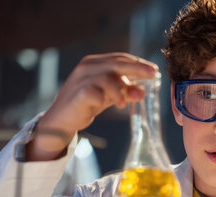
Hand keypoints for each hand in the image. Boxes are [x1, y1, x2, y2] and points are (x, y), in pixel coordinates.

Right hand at [26, 53, 157, 160]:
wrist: (62, 119)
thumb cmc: (86, 104)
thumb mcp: (109, 96)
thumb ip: (125, 92)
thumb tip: (143, 91)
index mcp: (94, 63)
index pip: (120, 58)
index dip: (138, 63)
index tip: (154, 70)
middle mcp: (87, 67)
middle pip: (116, 63)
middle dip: (137, 68)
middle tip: (153, 75)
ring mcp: (80, 80)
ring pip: (107, 78)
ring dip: (119, 90)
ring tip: (122, 103)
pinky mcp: (77, 94)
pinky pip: (94, 92)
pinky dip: (103, 97)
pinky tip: (106, 103)